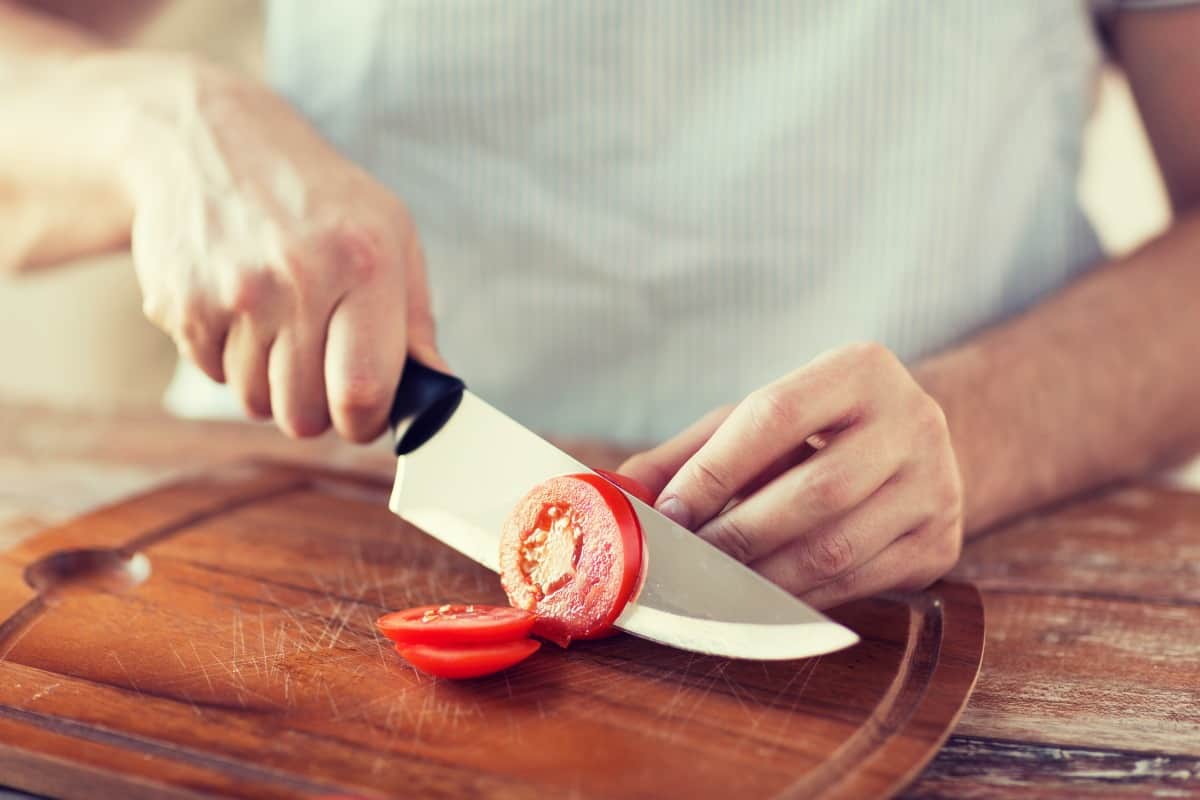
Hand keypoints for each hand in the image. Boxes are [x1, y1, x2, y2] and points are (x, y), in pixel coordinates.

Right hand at [113, 54, 443, 440]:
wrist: (207, 141)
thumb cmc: (318, 197)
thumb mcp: (390, 233)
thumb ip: (417, 320)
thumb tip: (435, 393)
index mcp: (364, 263)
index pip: (362, 391)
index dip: (365, 422)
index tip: (365, 414)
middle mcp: (297, 278)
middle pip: (305, 413)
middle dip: (318, 408)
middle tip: (321, 366)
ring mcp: (232, 293)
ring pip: (256, 403)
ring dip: (271, 384)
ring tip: (280, 325)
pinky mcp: (179, 305)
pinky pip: (214, 376)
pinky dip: (230, 358)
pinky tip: (240, 307)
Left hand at [618, 343, 963, 608]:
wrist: (913, 445)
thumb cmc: (815, 430)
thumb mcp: (758, 421)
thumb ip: (689, 453)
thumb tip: (614, 494)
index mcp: (861, 369)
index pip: (776, 416)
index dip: (714, 471)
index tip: (668, 513)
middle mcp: (912, 421)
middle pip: (812, 492)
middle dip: (735, 537)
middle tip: (684, 564)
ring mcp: (936, 485)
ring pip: (835, 550)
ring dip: (760, 580)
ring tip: (711, 588)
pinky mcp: (941, 542)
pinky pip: (857, 585)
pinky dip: (797, 600)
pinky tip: (761, 600)